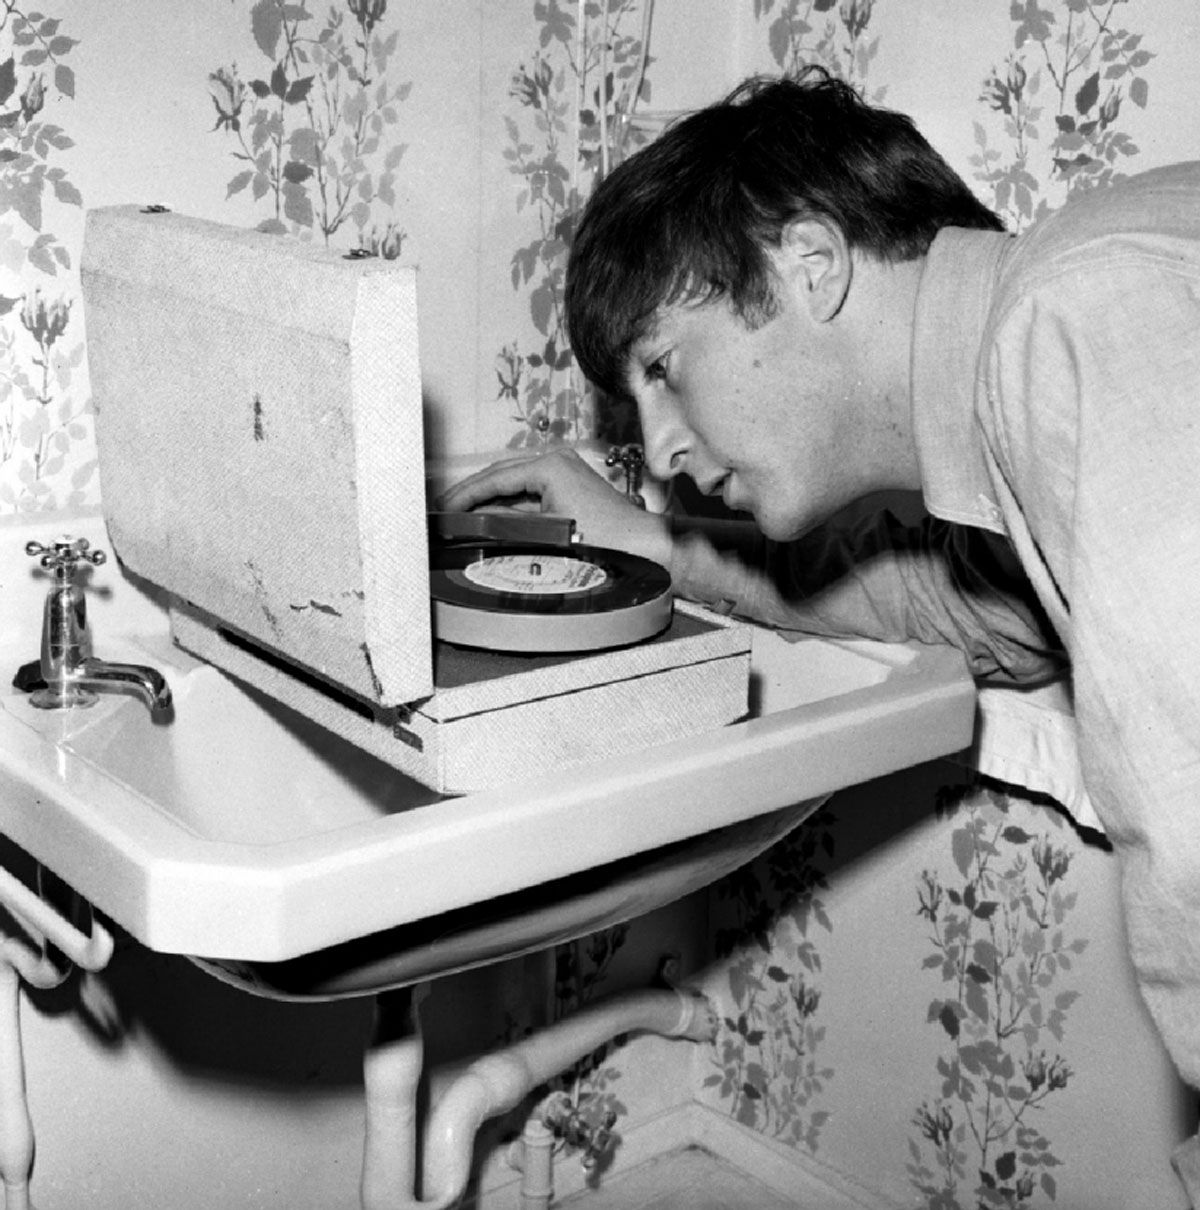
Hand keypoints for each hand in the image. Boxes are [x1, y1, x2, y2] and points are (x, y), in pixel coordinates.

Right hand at [438, 446, 672, 565]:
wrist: (643, 545)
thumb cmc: (607, 538)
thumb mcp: (547, 532)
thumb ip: (508, 523)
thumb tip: (478, 521)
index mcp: (549, 465)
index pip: (495, 477)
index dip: (465, 493)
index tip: (445, 507)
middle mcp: (556, 460)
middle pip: (501, 475)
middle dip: (472, 493)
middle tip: (446, 510)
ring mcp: (564, 470)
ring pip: (513, 482)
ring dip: (489, 498)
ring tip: (463, 514)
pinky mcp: (569, 484)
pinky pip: (529, 491)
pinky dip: (509, 503)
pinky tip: (492, 516)